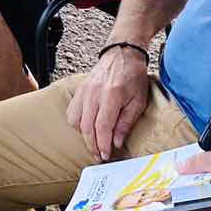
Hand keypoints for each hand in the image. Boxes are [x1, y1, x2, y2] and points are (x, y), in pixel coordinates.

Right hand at [66, 46, 150, 161]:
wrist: (122, 54)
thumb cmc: (133, 76)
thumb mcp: (138, 101)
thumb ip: (126, 122)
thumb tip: (117, 142)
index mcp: (111, 96)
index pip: (102, 127)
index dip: (103, 145)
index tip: (106, 156)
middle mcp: (94, 93)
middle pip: (87, 127)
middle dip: (93, 146)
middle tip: (99, 156)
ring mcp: (84, 91)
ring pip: (77, 121)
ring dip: (84, 136)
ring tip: (94, 144)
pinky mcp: (80, 90)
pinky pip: (72, 111)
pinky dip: (77, 123)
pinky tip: (86, 128)